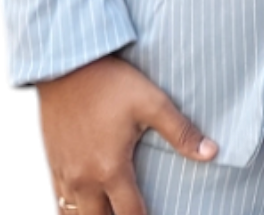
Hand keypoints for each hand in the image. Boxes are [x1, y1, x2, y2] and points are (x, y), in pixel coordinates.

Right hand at [39, 54, 217, 214]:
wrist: (66, 64)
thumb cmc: (109, 81)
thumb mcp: (151, 102)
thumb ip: (181, 131)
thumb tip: (212, 152)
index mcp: (110, 169)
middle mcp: (83, 179)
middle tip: (134, 210)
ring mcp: (64, 173)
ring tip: (112, 208)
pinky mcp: (52, 161)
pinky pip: (59, 200)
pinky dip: (73, 207)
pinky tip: (86, 201)